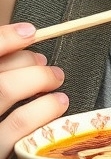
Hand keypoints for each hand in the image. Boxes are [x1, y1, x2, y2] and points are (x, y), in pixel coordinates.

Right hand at [0, 23, 66, 158]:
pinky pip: (15, 127)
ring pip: (1, 91)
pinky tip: (57, 105)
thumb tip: (29, 47)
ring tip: (55, 82)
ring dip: (37, 79)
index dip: (3, 39)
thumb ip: (3, 79)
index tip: (29, 32)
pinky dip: (42, 109)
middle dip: (24, 61)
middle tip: (47, 66)